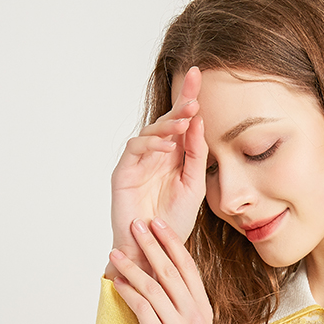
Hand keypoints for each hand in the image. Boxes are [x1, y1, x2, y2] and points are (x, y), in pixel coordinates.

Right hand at [104, 65, 207, 279]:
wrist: (155, 250)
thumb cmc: (174, 222)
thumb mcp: (195, 186)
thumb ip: (197, 155)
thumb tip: (198, 122)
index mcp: (176, 156)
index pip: (183, 122)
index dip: (189, 98)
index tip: (199, 74)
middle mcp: (157, 155)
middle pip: (167, 121)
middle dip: (180, 105)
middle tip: (194, 94)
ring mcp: (139, 162)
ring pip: (151, 132)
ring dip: (168, 125)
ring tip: (185, 121)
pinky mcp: (124, 172)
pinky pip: (136, 149)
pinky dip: (151, 145)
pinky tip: (168, 147)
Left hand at [107, 215, 224, 323]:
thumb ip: (180, 316)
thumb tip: (159, 297)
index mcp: (203, 311)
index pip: (188, 268)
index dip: (172, 244)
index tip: (159, 225)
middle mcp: (194, 315)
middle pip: (171, 269)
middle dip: (152, 243)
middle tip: (136, 223)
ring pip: (153, 286)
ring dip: (132, 265)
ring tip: (116, 251)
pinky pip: (142, 308)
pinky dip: (127, 292)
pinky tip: (115, 283)